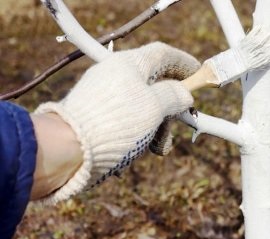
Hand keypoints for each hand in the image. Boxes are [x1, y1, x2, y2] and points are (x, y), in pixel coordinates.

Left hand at [33, 42, 199, 203]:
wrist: (68, 149)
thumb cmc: (116, 123)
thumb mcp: (154, 107)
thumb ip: (174, 96)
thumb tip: (184, 94)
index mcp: (129, 64)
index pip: (162, 54)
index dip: (183, 63)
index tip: (198, 74)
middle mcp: (115, 76)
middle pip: (153, 84)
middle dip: (170, 107)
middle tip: (179, 122)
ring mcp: (104, 95)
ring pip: (141, 107)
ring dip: (156, 127)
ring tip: (157, 147)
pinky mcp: (96, 115)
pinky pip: (126, 119)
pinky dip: (138, 132)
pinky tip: (138, 149)